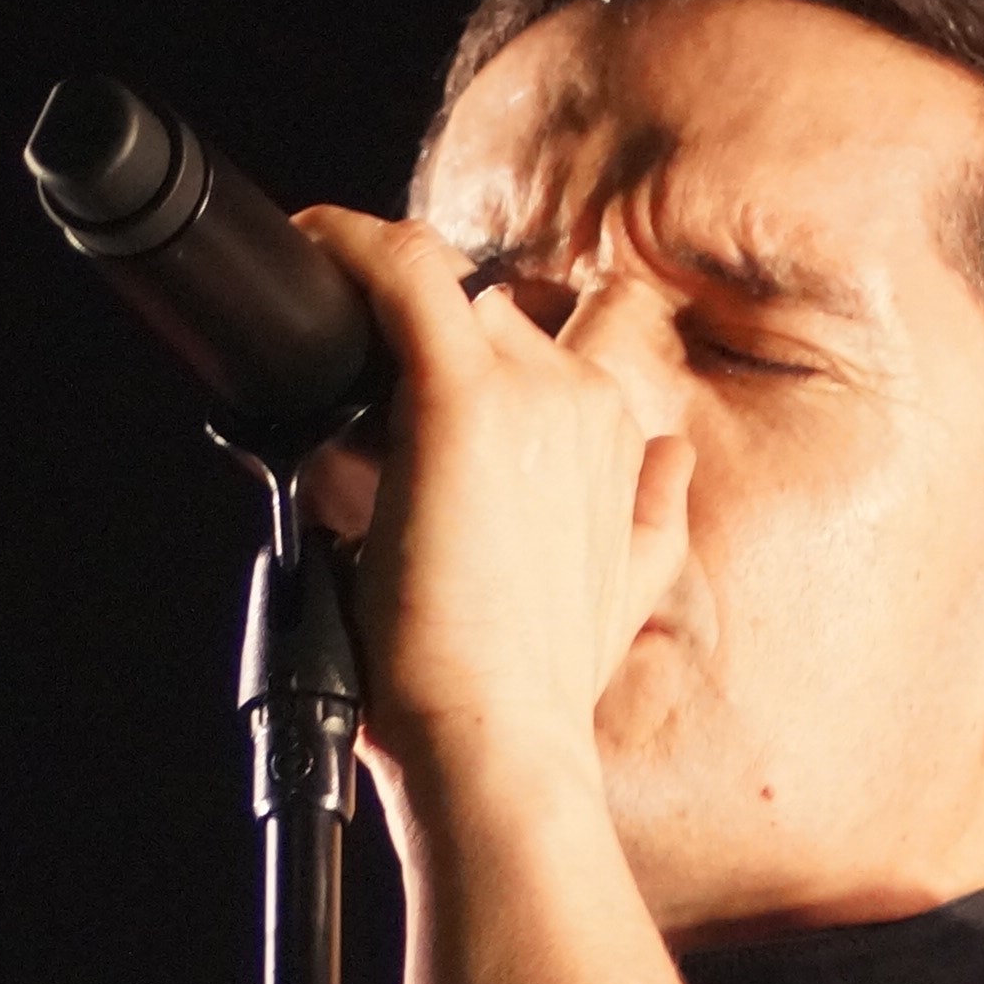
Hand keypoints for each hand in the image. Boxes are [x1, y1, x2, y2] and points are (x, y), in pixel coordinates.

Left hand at [288, 205, 694, 796]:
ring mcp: (534, 392)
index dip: (495, 354)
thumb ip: (652, 515)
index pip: (562, 347)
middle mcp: (592, 402)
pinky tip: (309, 244)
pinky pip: (403, 273)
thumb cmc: (537, 689)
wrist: (499, 739)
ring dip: (384, 335)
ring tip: (328, 403)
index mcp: (626, 442)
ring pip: (445, 300)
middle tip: (366, 431)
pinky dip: (348, 248)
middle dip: (429, 355)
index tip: (431, 385)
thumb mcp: (631, 594)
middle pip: (496, 320)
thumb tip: (673, 455)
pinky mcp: (459, 392)